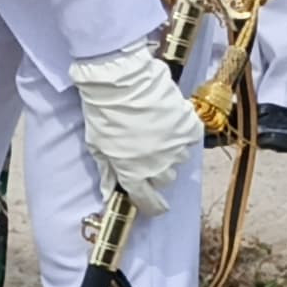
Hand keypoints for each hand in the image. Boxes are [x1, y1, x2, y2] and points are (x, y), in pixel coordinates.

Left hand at [70, 42, 200, 253]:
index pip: (149, 203)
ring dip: (169, 150)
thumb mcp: (97, 146)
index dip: (151, 206)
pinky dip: (182, 131)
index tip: (152, 204)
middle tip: (145, 151)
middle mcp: (159, 167)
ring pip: (178, 159)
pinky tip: (169, 119)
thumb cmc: (103, 113)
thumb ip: (108, 172)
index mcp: (134, 175)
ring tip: (155, 130)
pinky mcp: (189, 127)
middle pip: (164, 179)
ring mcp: (176, 148)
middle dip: (155, 170)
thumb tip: (110, 193)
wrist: (121, 80)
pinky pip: (189, 138)